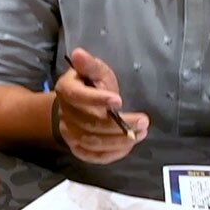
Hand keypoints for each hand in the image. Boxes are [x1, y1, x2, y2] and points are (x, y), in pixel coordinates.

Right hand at [55, 48, 149, 163]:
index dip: (97, 99)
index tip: (119, 100)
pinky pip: (93, 156)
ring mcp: (70, 133)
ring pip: (93, 142)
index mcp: (66, 90)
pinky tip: (128, 146)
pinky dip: (112, 154)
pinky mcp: (77, 148)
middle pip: (90, 124)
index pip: (78, 97)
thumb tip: (78, 53)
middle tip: (143, 121)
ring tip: (140, 133)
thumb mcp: (93, 71)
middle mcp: (65, 114)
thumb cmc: (90, 85)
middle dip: (119, 125)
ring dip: (119, 140)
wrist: (76, 106)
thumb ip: (90, 65)